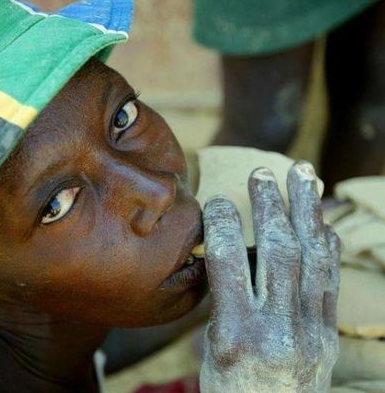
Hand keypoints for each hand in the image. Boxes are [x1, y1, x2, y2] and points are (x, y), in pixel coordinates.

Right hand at [199, 162, 339, 392]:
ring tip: (304, 175)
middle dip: (271, 204)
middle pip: (278, 250)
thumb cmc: (231, 390)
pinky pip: (331, 278)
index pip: (228, 261)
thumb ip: (224, 298)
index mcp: (235, 333)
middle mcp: (277, 328)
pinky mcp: (328, 332)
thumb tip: (227, 253)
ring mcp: (310, 330)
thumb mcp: (212, 346)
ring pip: (312, 256)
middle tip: (263, 172)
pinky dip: (326, 244)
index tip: (215, 200)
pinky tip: (321, 220)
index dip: (222, 222)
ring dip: (307, 210)